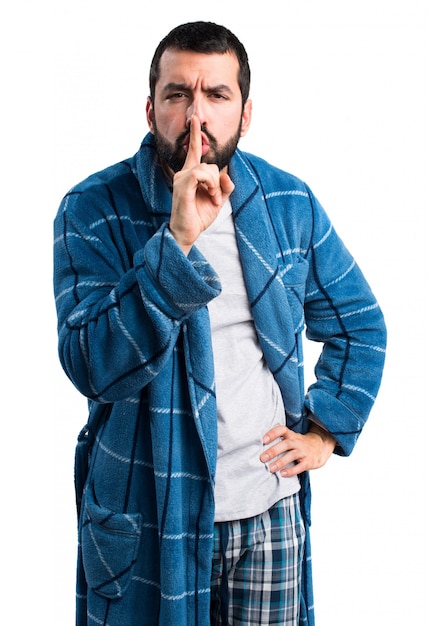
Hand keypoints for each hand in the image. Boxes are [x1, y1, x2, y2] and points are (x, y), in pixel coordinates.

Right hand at [169, 115, 234, 253]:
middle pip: (210, 165)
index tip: (196, 120)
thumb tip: (227, 175)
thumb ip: (225, 186)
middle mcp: (183, 173)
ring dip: (216, 185)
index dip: (195, 135)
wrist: (186, 233)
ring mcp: (181, 178)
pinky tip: (210, 196)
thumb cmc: (198, 217)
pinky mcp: (182, 185)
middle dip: (218, 181)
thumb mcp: (217, 200)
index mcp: (190, 175)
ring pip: (208, 169)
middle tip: (216, 198)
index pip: (194, 151)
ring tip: (213, 199)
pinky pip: (201, 173)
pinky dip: (211, 184)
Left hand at [260, 422, 335, 476]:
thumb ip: (279, 440)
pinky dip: (291, 470)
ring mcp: (304, 451)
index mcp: (292, 435)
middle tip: (262, 458)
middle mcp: (298, 442)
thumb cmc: (300, 444)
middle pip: (285, 444)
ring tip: (270, 468)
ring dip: (280, 462)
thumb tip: (258, 446)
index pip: (282, 429)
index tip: (263, 440)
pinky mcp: (309, 461)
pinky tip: (282, 474)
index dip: (273, 433)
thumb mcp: (292, 438)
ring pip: (292, 455)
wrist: (321, 447)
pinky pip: (300, 466)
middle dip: (273, 451)